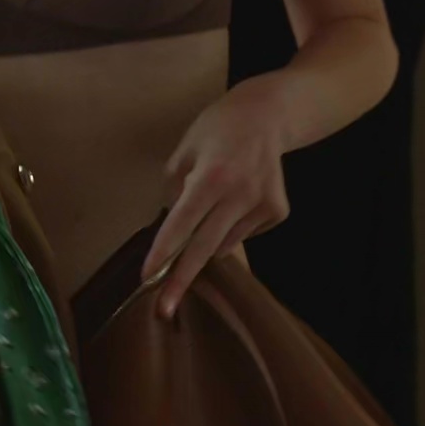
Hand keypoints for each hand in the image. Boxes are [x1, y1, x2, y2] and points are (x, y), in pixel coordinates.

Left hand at [142, 85, 291, 317]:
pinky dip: (230, 227)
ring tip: (212, 205)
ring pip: (223, 244)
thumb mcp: (183, 153)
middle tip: (164, 309)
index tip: (147, 278)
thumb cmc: (215, 131)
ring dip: (206, 240)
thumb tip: (173, 232)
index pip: (181, 224)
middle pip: (204, 247)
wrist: (267, 116)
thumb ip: (174, 192)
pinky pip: (242, 235)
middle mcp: (240, 194)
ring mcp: (263, 205)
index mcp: (211, 177)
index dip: (163, 253)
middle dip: (181, 280)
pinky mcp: (277, 212)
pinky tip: (235, 200)